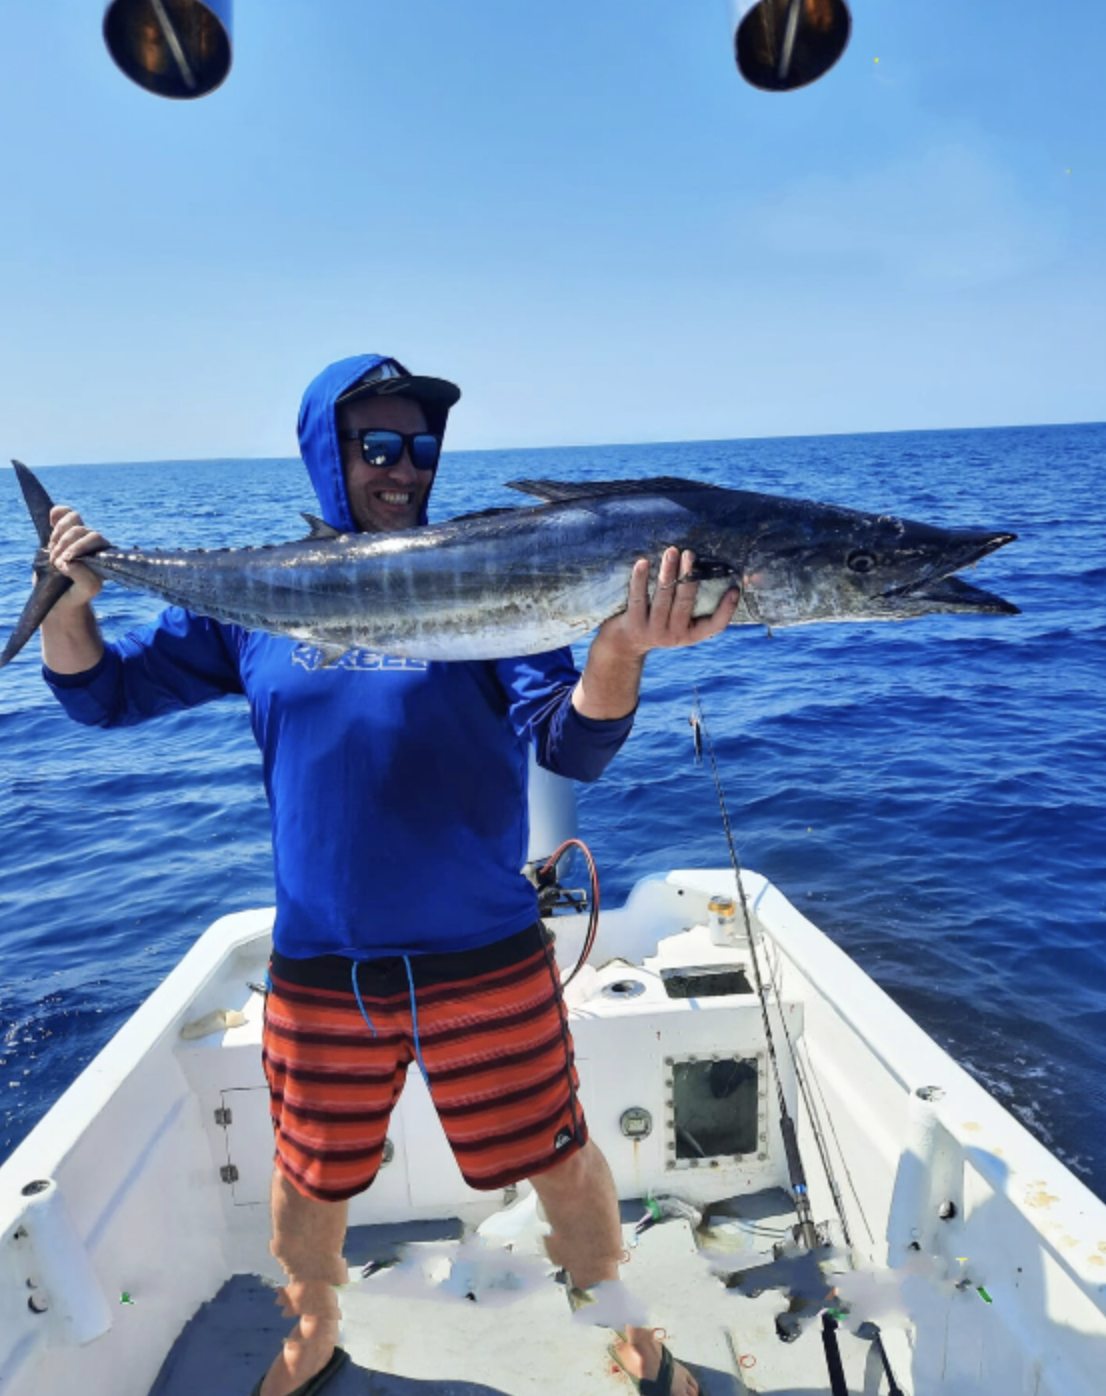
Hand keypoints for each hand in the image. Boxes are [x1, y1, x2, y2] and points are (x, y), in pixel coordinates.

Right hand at [45, 505, 109, 606]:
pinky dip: (57, 514)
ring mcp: (79, 537)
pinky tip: (50, 522)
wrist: (59, 598)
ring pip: (73, 519)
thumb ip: (85, 578)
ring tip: (52, 554)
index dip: (76, 548)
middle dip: (64, 545)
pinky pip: (64, 513)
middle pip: (82, 530)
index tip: (62, 565)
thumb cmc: (76, 594)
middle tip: (55, 563)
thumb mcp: (86, 590)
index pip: (95, 538)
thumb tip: (70, 560)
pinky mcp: (63, 532)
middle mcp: (95, 544)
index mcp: (105, 555)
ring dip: (58, 536)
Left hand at [594, 547, 739, 660]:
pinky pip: (637, 598)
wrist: (626, 644)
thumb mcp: (681, 621)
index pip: (715, 625)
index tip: (734, 589)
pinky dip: (640, 580)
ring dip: (668, 573)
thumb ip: (697, 603)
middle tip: (691, 554)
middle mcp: (674, 635)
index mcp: (691, 634)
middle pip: (685, 604)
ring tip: (672, 552)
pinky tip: (643, 562)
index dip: (726, 609)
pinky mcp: (633, 624)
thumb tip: (721, 575)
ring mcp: (653, 631)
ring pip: (662, 599)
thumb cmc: (661, 623)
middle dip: (689, 578)